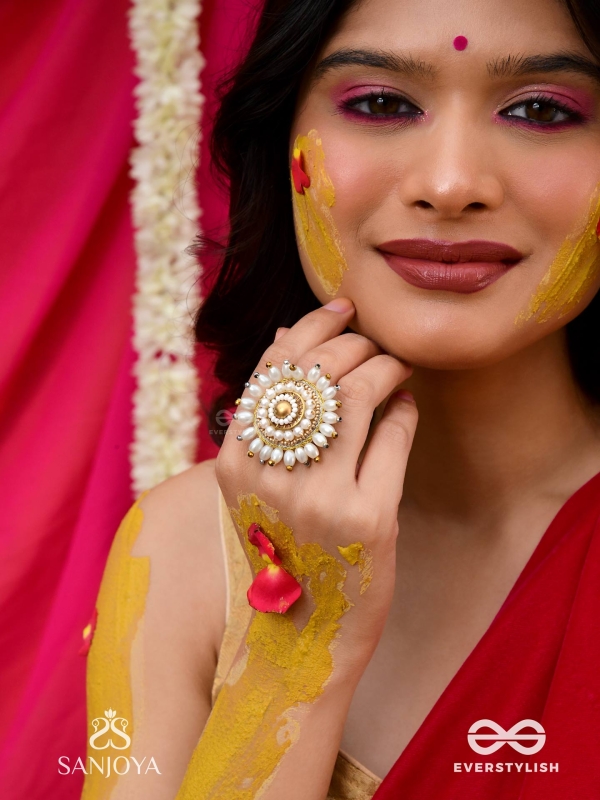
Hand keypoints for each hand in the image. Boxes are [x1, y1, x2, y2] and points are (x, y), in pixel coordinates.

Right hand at [215, 297, 416, 662]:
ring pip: (361, 394)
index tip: (342, 308)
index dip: (313, 326)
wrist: (302, 637)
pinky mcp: (368, 519)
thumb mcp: (258, 487)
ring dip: (387, 367)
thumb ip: (270, 415)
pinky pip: (395, 435)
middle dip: (358, 344)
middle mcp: (272, 477)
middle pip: (321, 372)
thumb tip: (291, 332)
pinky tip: (405, 409)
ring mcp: (321, 499)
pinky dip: (405, 410)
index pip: (273, 368)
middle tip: (375, 348)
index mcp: (234, 464)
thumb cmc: (283, 552)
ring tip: (396, 370)